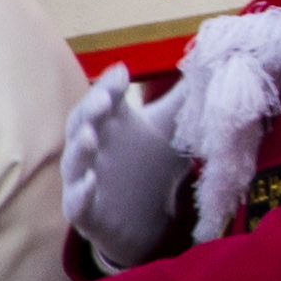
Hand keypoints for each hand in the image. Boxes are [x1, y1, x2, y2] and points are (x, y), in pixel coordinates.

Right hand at [61, 69, 190, 270]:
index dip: (109, 86)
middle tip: (104, 99)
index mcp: (111, 124)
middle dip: (90, 110)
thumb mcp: (171, 129)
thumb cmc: (152, 164)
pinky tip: (89, 184)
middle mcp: (92, 147)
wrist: (144, 220)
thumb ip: (184, 98)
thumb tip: (206, 60)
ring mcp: (84, 178)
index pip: (105, 99)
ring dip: (80, 149)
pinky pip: (76, 203)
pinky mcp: (85, 211)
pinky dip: (80, 193)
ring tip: (90, 137)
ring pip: (74, 161)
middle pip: (82, 123)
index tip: (123, 72)